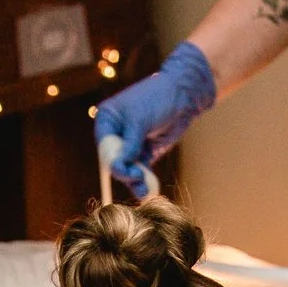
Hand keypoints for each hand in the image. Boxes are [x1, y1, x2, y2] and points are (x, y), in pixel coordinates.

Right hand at [93, 42, 217, 197]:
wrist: (183, 95)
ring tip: (143, 191)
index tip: (123, 168)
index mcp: (108, 119)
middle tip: (137, 177)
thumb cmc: (157, 98)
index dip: (112, 159)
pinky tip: (147, 190)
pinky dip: (144, 180)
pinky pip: (141, 170)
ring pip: (127, 168)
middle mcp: (116, 133)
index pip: (104, 145)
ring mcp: (131, 144)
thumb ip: (130, 144)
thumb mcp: (141, 120)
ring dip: (134, 180)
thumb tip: (121, 165)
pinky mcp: (145, 153)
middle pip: (114, 160)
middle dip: (125, 171)